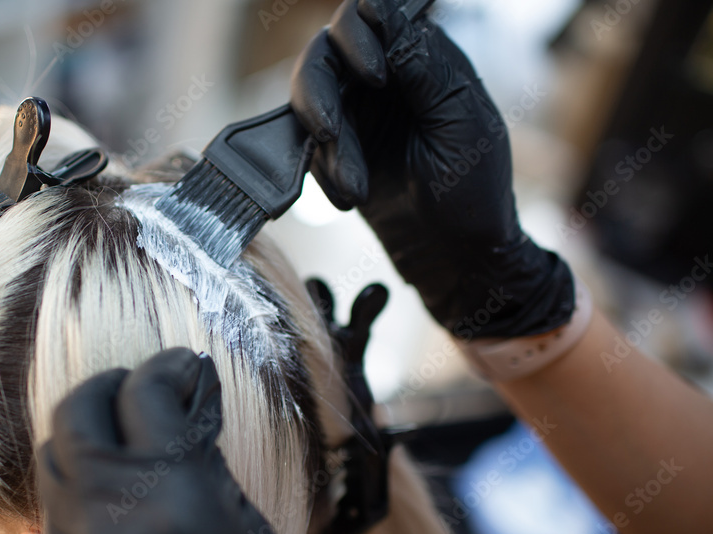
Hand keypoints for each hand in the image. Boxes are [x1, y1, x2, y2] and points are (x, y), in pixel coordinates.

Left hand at [37, 348, 322, 533]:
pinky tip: (116, 483)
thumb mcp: (245, 523)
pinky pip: (52, 507)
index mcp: (176, 504)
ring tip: (129, 437)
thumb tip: (182, 397)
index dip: (168, 367)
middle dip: (109, 388)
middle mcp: (112, 525)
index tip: (184, 366)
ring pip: (53, 457)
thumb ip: (199, 453)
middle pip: (75, 414)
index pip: (145, 395)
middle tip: (144, 391)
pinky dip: (81, 481)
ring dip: (89, 433)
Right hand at [291, 0, 573, 338]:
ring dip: (326, 148)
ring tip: (354, 189)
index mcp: (423, 58)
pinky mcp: (337, 154)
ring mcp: (357, 117)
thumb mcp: (458, 125)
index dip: (359, 35)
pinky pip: (309, 149)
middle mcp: (384, 79)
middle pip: (325, 56)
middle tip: (330, 133)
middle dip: (321, 97)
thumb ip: (421, 67)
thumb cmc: (474, 192)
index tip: (374, 75)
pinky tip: (349, 198)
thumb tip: (381, 9)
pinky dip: (323, 174)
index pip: (372, 17)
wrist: (456, 259)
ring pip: (310, 104)